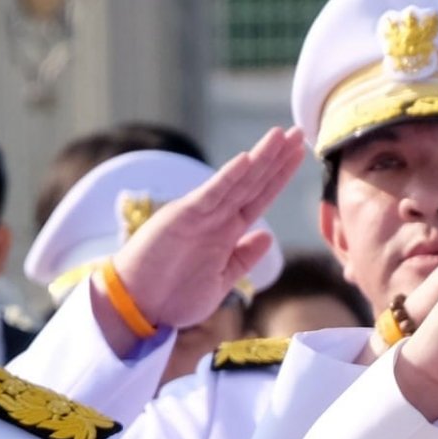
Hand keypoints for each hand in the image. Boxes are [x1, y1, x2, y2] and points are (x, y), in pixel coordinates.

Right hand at [93, 126, 305, 353]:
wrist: (139, 307)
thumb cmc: (175, 295)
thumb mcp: (221, 279)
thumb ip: (243, 257)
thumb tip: (268, 237)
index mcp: (227, 231)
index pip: (260, 197)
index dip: (280, 176)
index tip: (298, 154)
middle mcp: (216, 217)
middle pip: (253, 182)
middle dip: (276, 158)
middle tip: (298, 131)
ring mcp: (201, 214)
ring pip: (237, 181)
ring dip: (260, 158)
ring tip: (280, 135)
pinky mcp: (183, 217)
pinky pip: (212, 194)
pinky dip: (229, 176)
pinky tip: (247, 159)